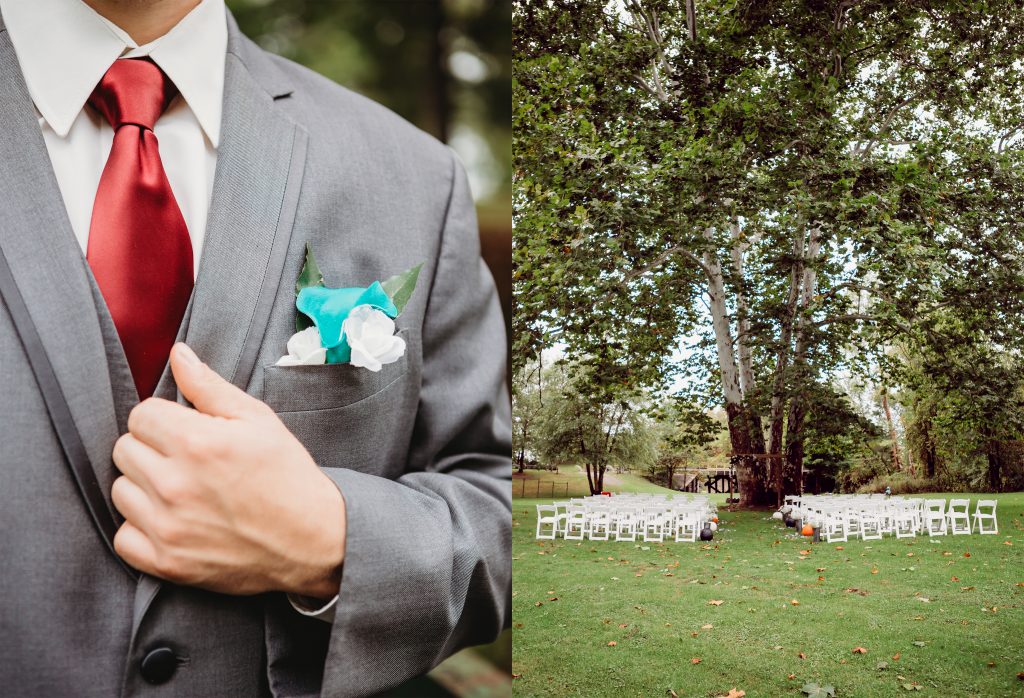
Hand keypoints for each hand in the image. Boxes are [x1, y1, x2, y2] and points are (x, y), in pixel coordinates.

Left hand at [111, 343, 345, 597]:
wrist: (312, 540)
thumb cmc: (287, 475)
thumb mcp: (258, 420)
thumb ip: (209, 387)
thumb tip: (177, 355)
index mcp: (197, 443)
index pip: (141, 415)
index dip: (164, 418)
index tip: (186, 430)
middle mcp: (175, 485)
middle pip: (124, 449)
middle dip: (152, 448)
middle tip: (187, 460)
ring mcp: (168, 527)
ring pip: (120, 491)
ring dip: (144, 487)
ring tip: (182, 490)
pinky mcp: (166, 562)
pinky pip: (123, 537)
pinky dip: (142, 529)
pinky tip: (173, 521)